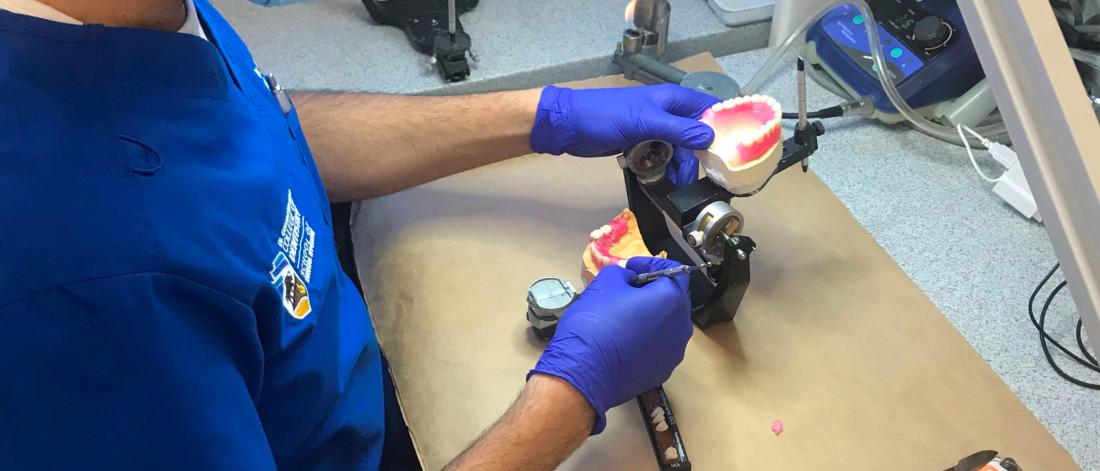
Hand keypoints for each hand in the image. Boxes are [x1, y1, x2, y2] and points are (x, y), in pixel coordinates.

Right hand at [528, 257, 692, 433]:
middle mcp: (681, 327)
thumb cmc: (595, 323)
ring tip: (625, 316)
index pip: (673, 271)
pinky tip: (624, 341)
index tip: (631, 266)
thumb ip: (623, 273)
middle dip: (652, 290)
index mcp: (672, 300)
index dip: (651, 263)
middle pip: (673, 299)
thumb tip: (630, 280)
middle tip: (627, 288)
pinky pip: (658, 347)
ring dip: (651, 316)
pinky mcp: (661, 372)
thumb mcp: (604, 283)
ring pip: (666, 325)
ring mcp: (673, 353)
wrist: (583, 375)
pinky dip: (646, 338)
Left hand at [529, 84, 718, 186]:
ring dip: (675, 167)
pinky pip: (658, 156)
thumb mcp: (645, 122)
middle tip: (689, 181)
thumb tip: (710, 138)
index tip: (729, 153)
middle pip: (693, 137)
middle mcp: (667, 112)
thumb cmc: (606, 116)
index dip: (721, 128)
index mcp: (673, 100)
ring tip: (670, 185)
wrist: (569, 126)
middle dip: (694, 159)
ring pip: (676, 150)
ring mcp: (653, 128)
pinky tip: (652, 177)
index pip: (708, 110)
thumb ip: (678, 130)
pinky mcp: (639, 142)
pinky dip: (657, 167)